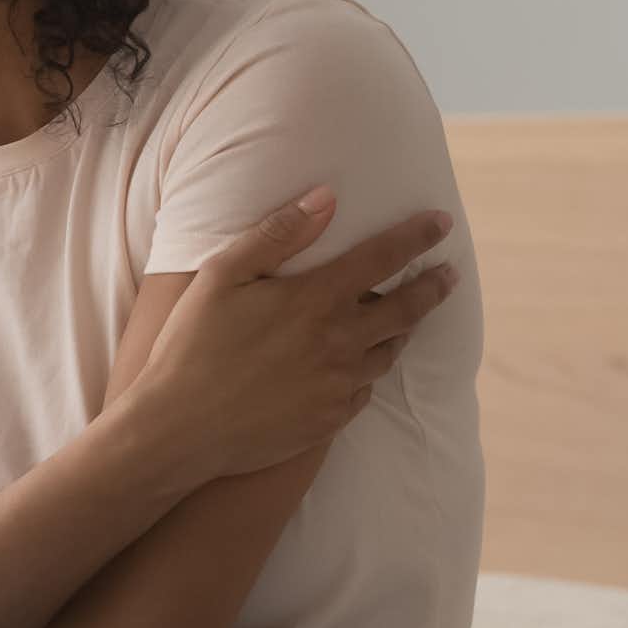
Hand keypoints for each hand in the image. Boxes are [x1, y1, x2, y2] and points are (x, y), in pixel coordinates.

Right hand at [130, 188, 459, 481]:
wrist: (180, 430)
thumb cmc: (191, 346)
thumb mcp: (221, 275)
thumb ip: (277, 234)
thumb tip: (326, 198)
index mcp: (315, 301)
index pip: (382, 259)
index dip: (416, 237)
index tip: (441, 222)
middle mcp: (338, 343)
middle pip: (405, 310)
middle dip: (433, 288)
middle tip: (447, 275)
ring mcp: (338, 386)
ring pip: (388, 353)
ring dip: (403, 331)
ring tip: (407, 320)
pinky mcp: (330, 421)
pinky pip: (363, 391)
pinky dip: (368, 372)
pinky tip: (359, 368)